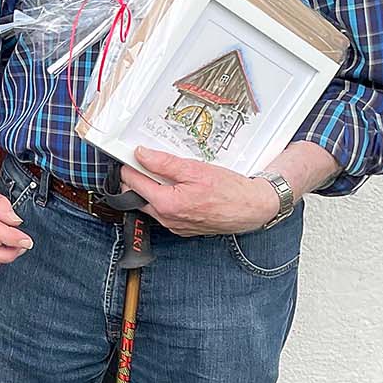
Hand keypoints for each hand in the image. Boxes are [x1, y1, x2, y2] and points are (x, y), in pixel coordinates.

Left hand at [121, 147, 280, 236]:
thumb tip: (142, 155)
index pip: (133, 183)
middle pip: (137, 196)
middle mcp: (167, 219)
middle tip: (146, 161)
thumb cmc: (230, 191)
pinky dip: (163, 198)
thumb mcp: (195, 169)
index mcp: (167, 204)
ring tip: (164, 173)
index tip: (131, 155)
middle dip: (137, 178)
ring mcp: (174, 226)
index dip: (130, 166)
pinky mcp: (182, 228)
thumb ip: (165, 163)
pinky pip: (163, 212)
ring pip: (149, 205)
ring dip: (150, 188)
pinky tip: (176, 187)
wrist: (252, 208)